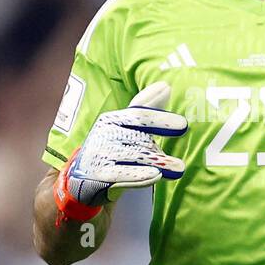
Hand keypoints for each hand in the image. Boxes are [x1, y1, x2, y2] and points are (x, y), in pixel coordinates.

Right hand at [54, 81, 187, 222]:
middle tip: (183, 129)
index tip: (183, 123)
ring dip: (158, 161)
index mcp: (113, 120)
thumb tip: (166, 86)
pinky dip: (139, 176)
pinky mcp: (99, 176)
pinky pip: (123, 175)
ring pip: (135, 156)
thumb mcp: (124, 126)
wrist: (81, 178)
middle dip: (160, 129)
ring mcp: (101, 154)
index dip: (160, 117)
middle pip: (138, 133)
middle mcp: (105, 134)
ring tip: (179, 167)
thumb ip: (145, 108)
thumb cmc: (111, 147)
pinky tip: (155, 175)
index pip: (138, 115)